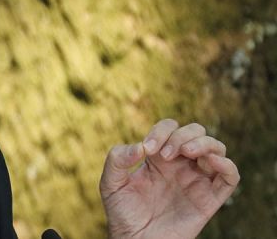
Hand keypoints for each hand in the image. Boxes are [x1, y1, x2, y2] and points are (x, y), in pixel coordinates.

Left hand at [99, 119, 238, 238]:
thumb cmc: (123, 213)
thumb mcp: (111, 183)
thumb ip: (117, 159)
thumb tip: (139, 146)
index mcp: (159, 157)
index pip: (170, 128)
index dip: (161, 131)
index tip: (147, 150)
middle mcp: (180, 165)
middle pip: (196, 132)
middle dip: (182, 135)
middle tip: (164, 155)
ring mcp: (196, 180)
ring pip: (216, 148)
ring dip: (204, 143)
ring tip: (186, 152)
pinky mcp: (209, 199)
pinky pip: (230, 177)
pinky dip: (226, 164)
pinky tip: (211, 161)